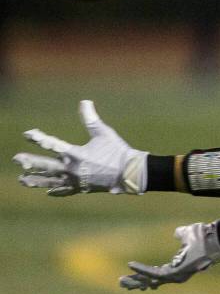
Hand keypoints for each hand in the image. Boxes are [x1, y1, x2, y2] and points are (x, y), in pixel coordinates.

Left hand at [15, 100, 147, 194]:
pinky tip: (48, 192)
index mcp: (76, 154)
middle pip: (45, 166)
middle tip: (16, 159)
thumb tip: (84, 101)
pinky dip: (57, 191)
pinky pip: (65, 190)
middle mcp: (72, 169)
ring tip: (22, 179)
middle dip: (30, 161)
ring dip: (36, 180)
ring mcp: (76, 181)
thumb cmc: (118, 151)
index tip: (28, 134)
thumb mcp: (104, 133)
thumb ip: (91, 119)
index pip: (52, 144)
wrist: (130, 173)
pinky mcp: (82, 188)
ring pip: (50, 181)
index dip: (39, 138)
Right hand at [119, 222, 219, 290]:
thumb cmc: (205, 236)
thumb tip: (176, 233)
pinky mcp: (175, 273)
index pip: (158, 273)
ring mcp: (177, 276)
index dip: (144, 273)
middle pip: (152, 281)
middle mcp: (177, 274)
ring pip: (151, 280)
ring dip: (135, 279)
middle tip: (121, 283)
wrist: (216, 237)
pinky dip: (142, 270)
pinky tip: (131, 266)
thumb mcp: (188, 234)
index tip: (131, 271)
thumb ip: (180, 235)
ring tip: (121, 280)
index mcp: (179, 266)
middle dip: (136, 282)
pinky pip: (155, 273)